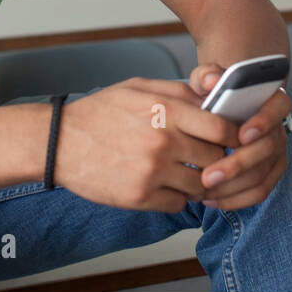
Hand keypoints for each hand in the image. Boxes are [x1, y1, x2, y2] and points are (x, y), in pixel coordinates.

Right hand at [53, 77, 242, 212]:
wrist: (60, 142)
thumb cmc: (100, 112)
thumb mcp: (140, 87)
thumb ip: (180, 92)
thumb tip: (214, 98)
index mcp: (166, 109)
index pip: (222, 128)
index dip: (232, 135)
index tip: (229, 138)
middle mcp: (163, 141)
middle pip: (215, 159)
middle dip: (215, 159)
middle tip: (206, 156)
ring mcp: (152, 172)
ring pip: (199, 185)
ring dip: (197, 181)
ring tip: (183, 171)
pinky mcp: (140, 197)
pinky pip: (177, 204)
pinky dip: (176, 197)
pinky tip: (164, 184)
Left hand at [187, 62, 291, 210]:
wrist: (220, 116)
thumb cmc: (215, 98)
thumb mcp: (208, 80)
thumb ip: (208, 76)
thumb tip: (213, 80)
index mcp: (270, 101)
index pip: (278, 108)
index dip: (263, 121)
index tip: (241, 135)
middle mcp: (278, 128)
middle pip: (268, 148)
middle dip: (238, 164)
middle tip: (208, 175)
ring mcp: (276, 154)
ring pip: (262, 175)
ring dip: (232, 186)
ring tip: (202, 189)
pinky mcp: (270, 175)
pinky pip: (259, 192)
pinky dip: (235, 199)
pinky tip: (211, 199)